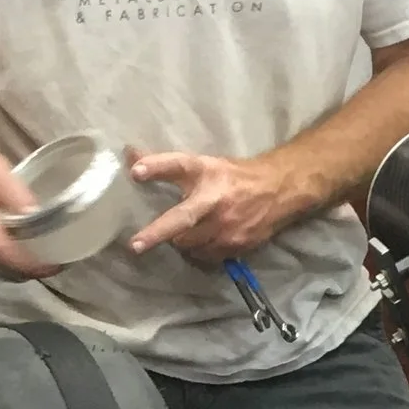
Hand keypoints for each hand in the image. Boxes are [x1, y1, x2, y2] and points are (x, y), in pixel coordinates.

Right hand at [0, 144, 52, 276]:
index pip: (5, 254)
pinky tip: (21, 248)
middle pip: (2, 266)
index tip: (56, 265)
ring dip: (18, 265)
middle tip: (56, 259)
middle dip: (30, 267)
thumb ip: (15, 193)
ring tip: (44, 255)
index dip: (31, 264)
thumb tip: (38, 217)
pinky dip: (7, 258)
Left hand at [127, 149, 306, 262]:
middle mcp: (214, 199)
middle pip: (181, 219)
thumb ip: (166, 165)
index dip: (156, 167)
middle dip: (157, 233)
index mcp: (206, 172)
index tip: (135, 171)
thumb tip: (128, 153)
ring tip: (186, 231)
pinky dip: (198, 250)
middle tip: (135, 245)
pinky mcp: (235, 245)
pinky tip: (203, 240)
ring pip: (188, 243)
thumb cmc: (233, 176)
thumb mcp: (204, 164)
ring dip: (181, 240)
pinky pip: (205, 255)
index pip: (178, 166)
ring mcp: (226, 225)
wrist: (279, 190)